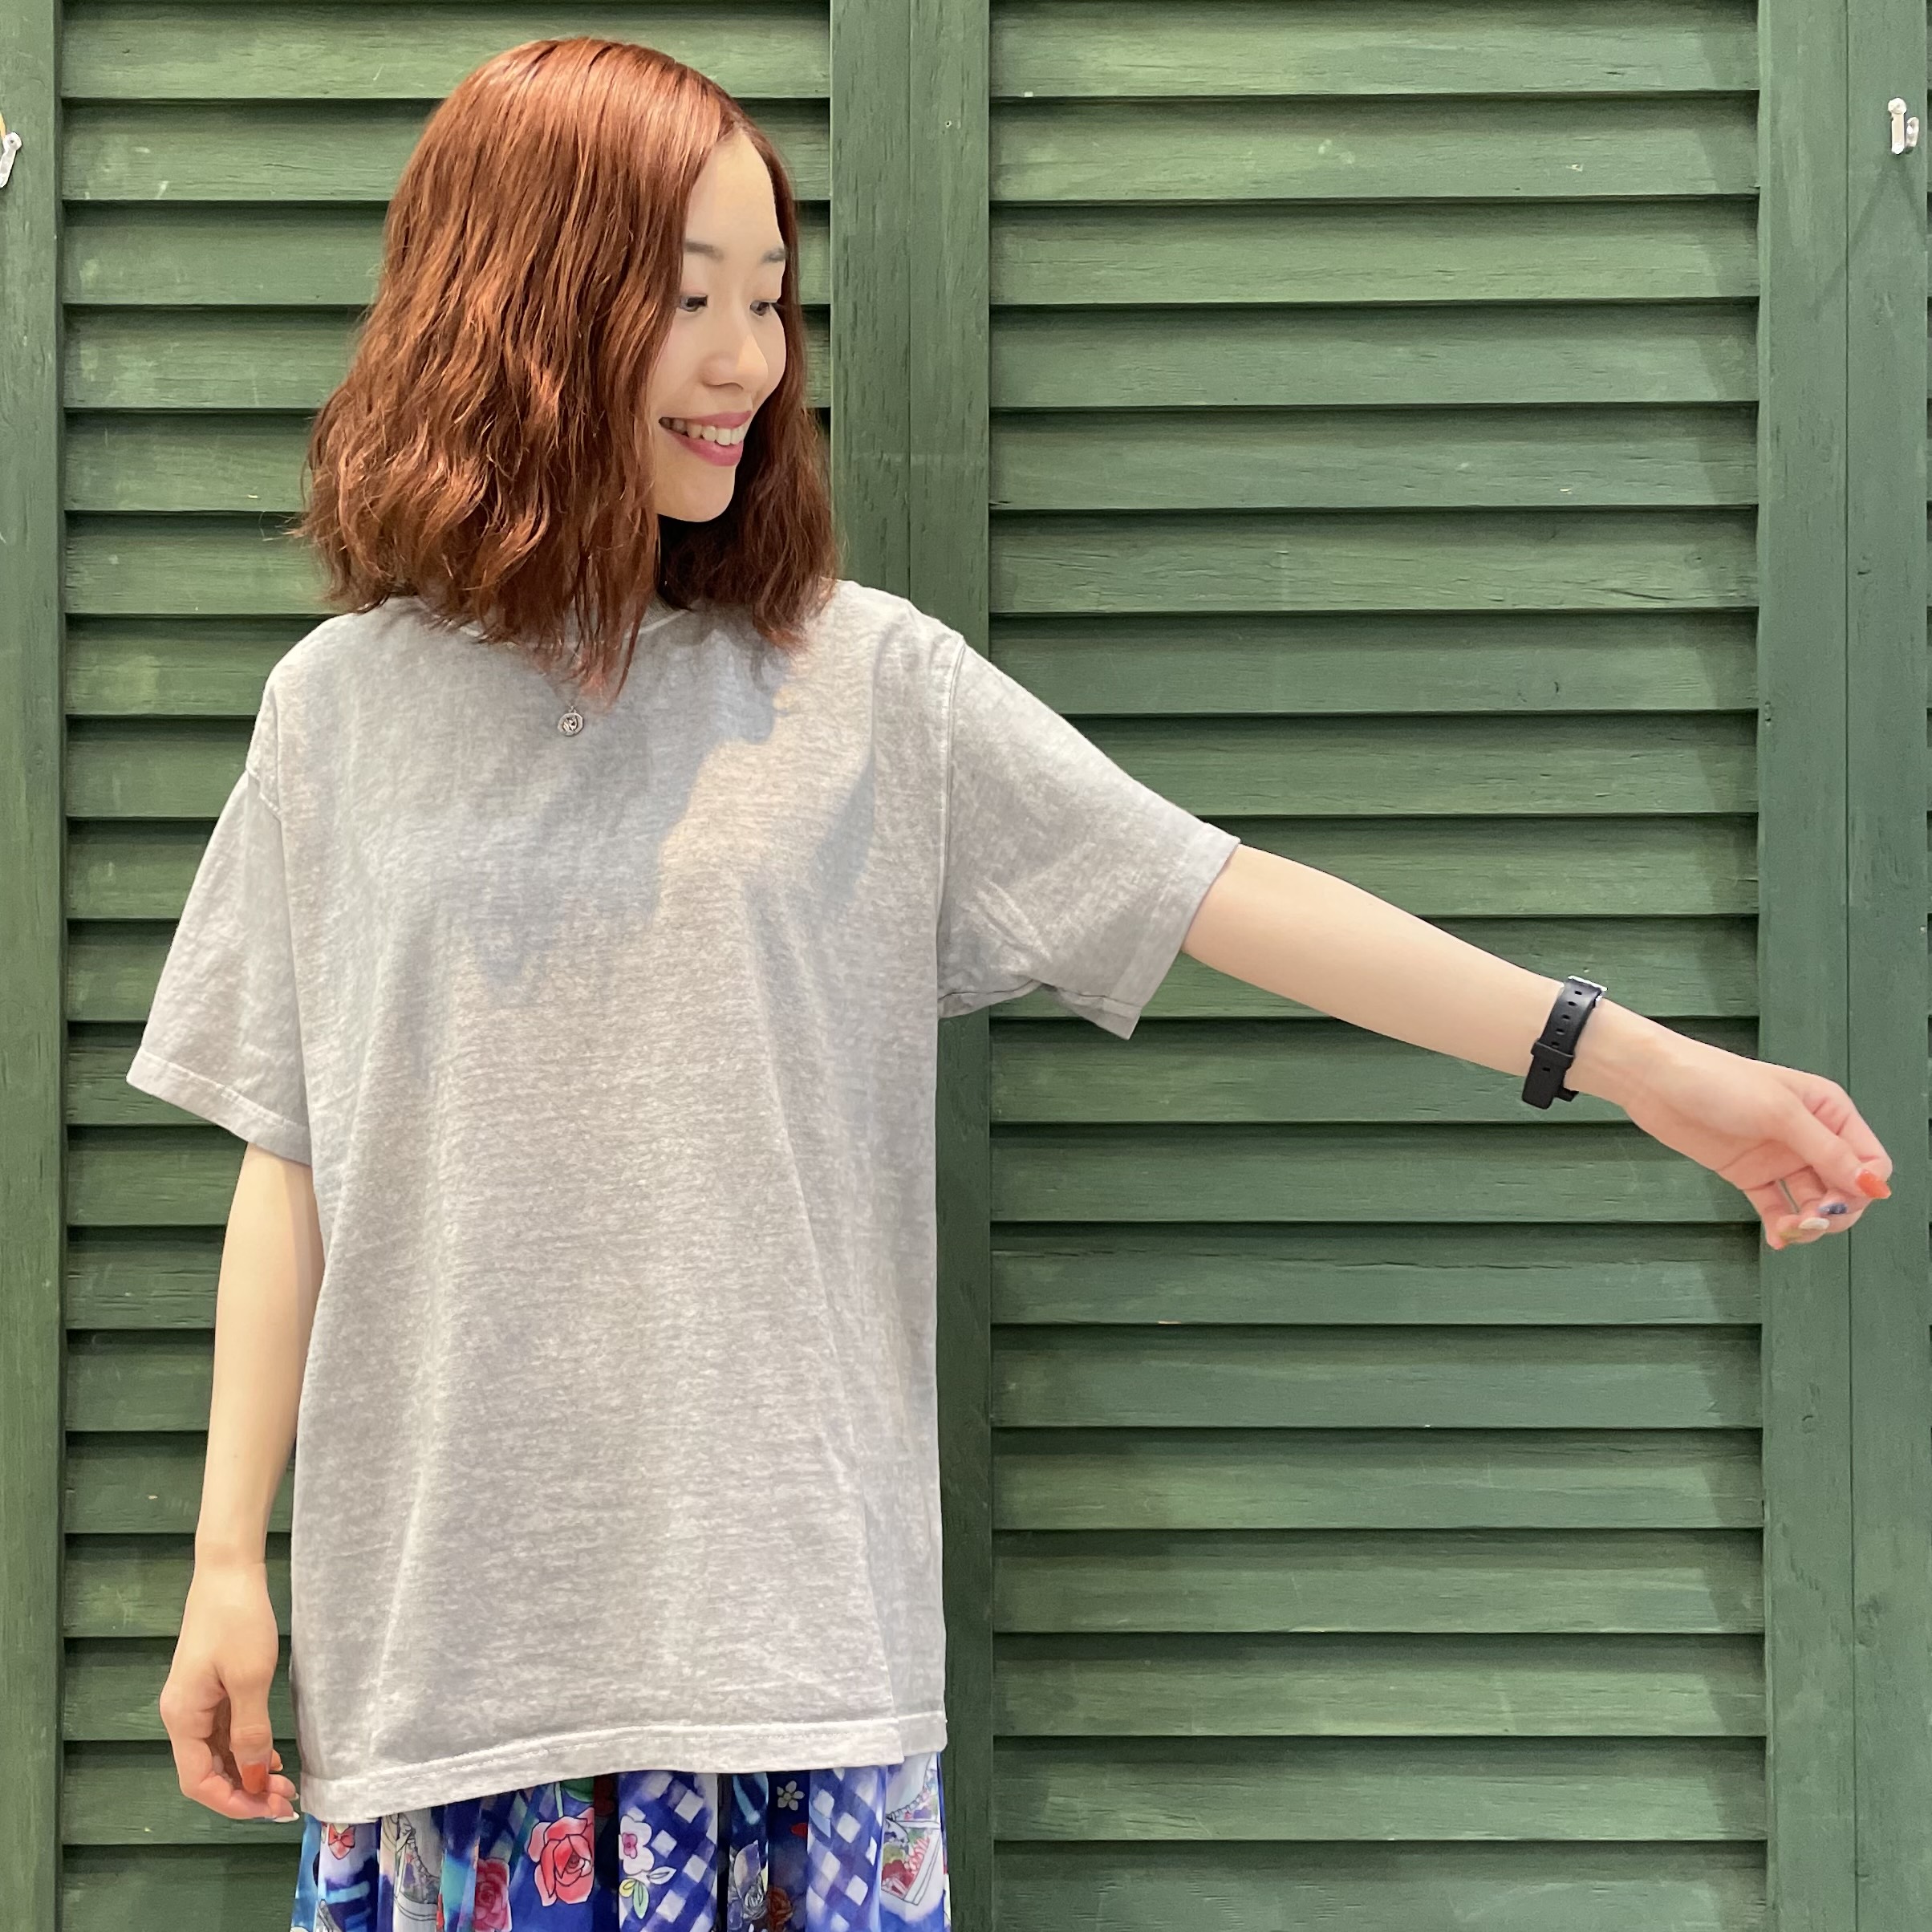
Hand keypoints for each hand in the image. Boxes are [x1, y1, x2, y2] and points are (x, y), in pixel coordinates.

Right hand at [159, 1557, 301, 1822]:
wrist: (229, 1571)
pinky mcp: (212, 1687)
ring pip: (219, 1753)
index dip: (231, 1801)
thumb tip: (251, 1776)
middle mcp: (183, 1714)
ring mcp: (197, 1701)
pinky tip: (270, 1756)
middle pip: (208, 1771)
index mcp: (182, 1717)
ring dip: (247, 1771)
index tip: (268, 1809)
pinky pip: (226, 1732)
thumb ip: (250, 1731)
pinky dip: (247, 1747)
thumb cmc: (237, 1620)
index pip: (198, 1782)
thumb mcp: (249, 1678)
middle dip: (244, 1790)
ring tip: (283, 1783)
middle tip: (285, 1799)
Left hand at [1612, 1030, 1891, 1248]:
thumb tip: (1872, 1184)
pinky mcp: (1750, 1172)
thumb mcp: (1779, 1112)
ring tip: (1789, 1229)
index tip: (1838, 1203)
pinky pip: (1777, 1206)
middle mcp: (1808, 1134)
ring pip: (1813, 1201)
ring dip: (1808, 1222)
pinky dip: (1781, 1225)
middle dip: (1835, 1211)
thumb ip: (1826, 1150)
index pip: (1869, 1160)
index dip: (1862, 1187)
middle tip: (1811, 1221)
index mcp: (1828, 1110)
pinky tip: (1778, 1237)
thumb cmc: (1714, 1079)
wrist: (1655, 1081)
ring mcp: (1778, 1156)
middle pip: (1845, 1187)